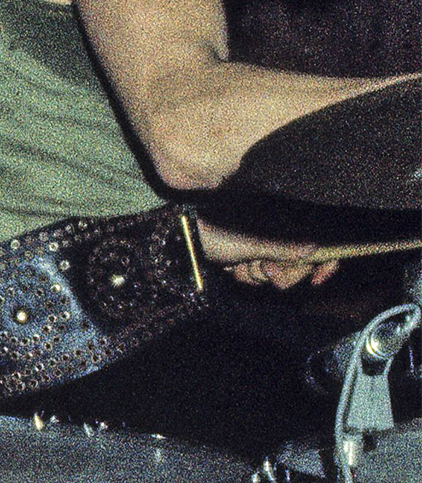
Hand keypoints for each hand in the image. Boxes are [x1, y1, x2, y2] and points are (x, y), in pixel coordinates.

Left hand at [196, 220, 336, 289]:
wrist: (182, 238)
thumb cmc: (216, 233)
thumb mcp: (251, 243)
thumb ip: (283, 249)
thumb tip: (316, 248)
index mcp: (280, 224)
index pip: (316, 244)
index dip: (323, 263)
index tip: (316, 281)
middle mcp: (274, 234)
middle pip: (298, 265)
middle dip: (281, 273)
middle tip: (263, 270)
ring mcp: (259, 247)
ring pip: (276, 274)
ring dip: (258, 275)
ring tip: (240, 265)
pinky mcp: (245, 257)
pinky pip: (256, 277)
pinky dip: (245, 276)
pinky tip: (231, 268)